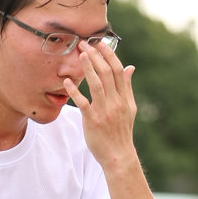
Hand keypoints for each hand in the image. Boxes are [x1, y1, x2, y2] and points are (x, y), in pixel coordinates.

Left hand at [62, 40, 137, 168]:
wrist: (118, 155)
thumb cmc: (121, 131)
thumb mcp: (129, 108)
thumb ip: (127, 87)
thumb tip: (130, 67)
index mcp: (124, 97)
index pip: (117, 70)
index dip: (109, 54)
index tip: (100, 43)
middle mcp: (115, 102)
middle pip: (106, 73)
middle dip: (95, 56)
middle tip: (85, 44)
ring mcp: (104, 111)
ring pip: (96, 84)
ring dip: (87, 67)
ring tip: (79, 54)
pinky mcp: (92, 121)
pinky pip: (83, 103)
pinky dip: (75, 91)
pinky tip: (67, 82)